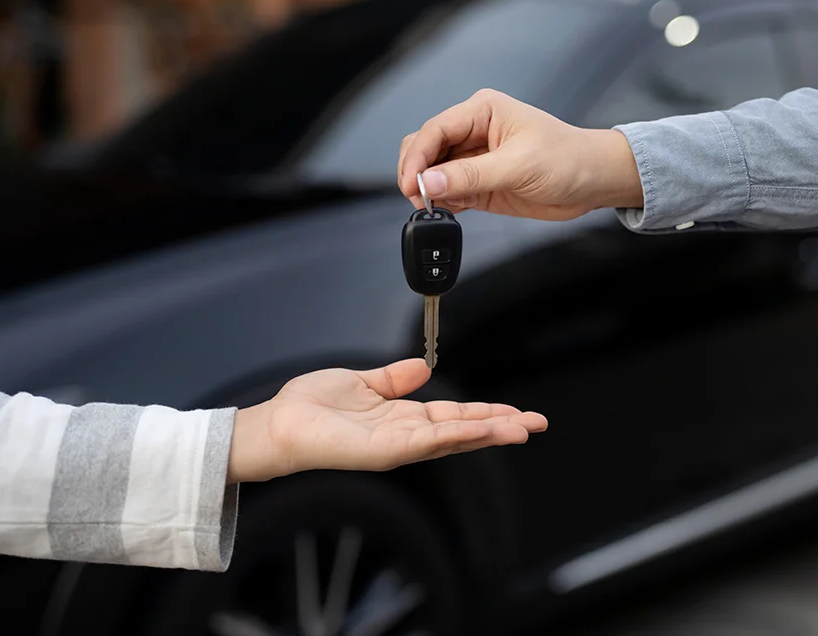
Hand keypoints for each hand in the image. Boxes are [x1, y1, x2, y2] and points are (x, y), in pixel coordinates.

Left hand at [227, 359, 546, 481]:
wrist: (280, 422)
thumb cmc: (313, 405)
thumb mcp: (362, 382)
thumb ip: (394, 378)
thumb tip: (423, 367)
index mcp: (403, 418)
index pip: (455, 415)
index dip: (487, 413)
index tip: (518, 412)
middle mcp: (406, 435)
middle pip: (464, 430)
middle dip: (501, 426)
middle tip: (538, 423)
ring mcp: (397, 446)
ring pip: (453, 437)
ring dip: (488, 433)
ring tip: (522, 429)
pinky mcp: (383, 451)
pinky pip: (425, 440)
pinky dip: (453, 435)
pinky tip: (478, 430)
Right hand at [397, 89, 642, 220]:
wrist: (594, 182)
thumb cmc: (569, 159)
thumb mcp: (519, 166)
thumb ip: (471, 175)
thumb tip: (430, 183)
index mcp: (483, 111)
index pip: (435, 130)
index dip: (417, 157)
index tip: (411, 184)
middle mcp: (474, 132)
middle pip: (425, 148)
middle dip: (417, 173)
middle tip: (419, 198)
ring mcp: (475, 159)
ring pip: (433, 172)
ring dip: (428, 191)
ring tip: (433, 208)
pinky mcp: (479, 184)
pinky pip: (448, 192)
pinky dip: (442, 203)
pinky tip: (447, 212)